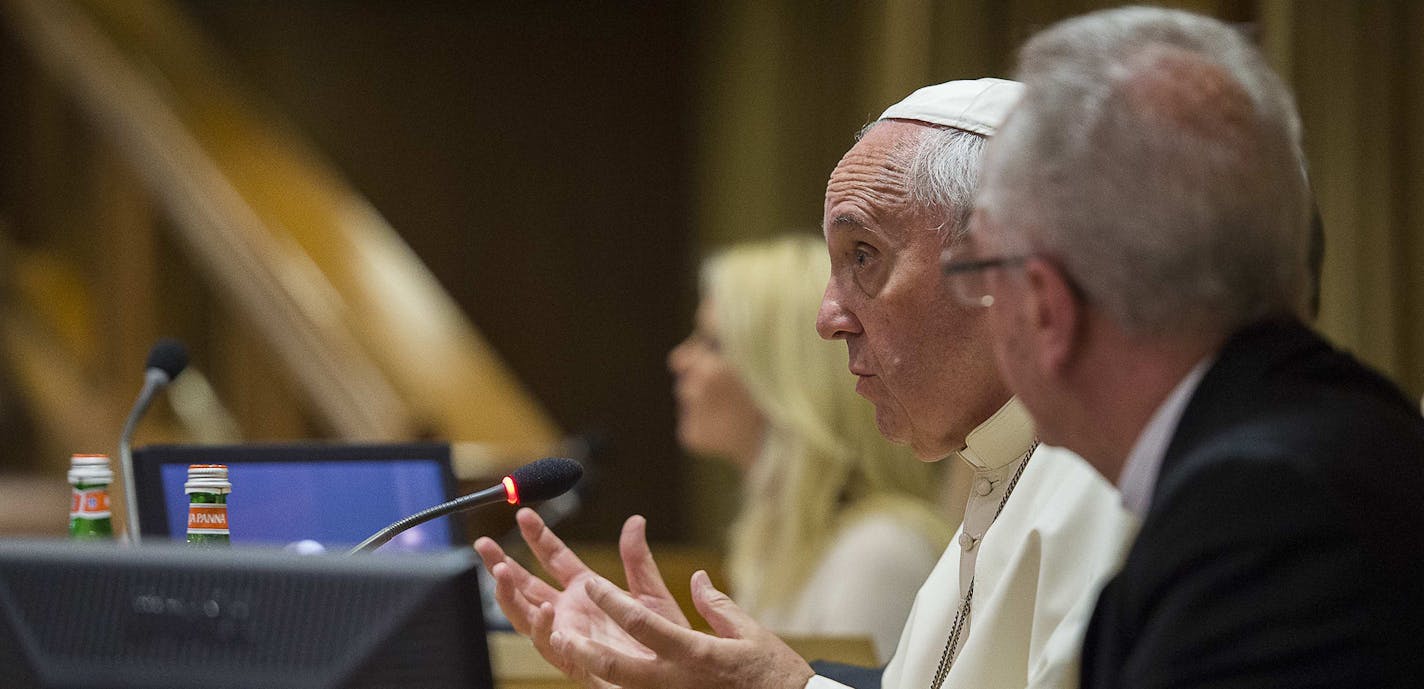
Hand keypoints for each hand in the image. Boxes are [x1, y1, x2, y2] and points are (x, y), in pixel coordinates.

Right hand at [474, 508, 689, 684]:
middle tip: (485, 545)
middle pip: (526, 584)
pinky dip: (543, 627)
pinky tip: (544, 610)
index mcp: (586, 589)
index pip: (553, 557)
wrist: (673, 676)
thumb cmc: (663, 637)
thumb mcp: (651, 592)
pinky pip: (549, 644)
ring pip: (525, 614)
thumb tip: (635, 521)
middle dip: (502, 564)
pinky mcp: (574, 658)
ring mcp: (568, 633)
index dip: (538, 536)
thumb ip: (637, 559)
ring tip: (502, 571)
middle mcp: (571, 610)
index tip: (524, 514)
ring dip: (510, 594)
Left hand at [551, 570, 814, 688]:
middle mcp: (675, 681)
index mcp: (694, 653)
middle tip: (558, 631)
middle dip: (583, 649)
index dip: (612, 602)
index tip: (590, 584)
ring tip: (566, 652)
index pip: (643, 624)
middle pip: (616, 667)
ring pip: (618, 687)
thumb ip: (718, 606)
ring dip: (590, 670)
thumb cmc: (774, 675)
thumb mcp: (750, 634)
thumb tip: (698, 580)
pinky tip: (598, 676)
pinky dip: (612, 684)